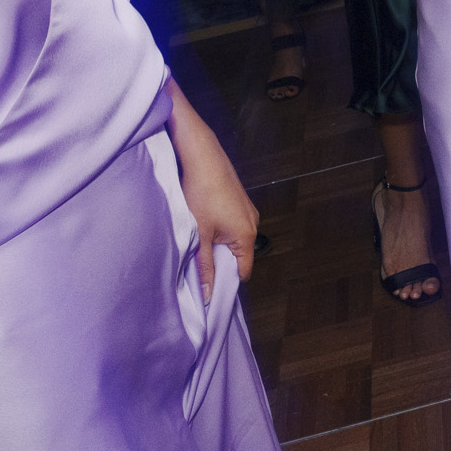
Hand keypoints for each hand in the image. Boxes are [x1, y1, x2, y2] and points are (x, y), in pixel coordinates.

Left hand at [170, 93, 258, 298]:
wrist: (202, 155)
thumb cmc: (200, 193)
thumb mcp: (199, 235)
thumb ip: (204, 267)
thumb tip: (207, 295)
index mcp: (247, 236)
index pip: (243, 272)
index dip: (225, 281)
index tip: (208, 284)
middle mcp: (253, 223)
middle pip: (239, 256)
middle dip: (219, 261)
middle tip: (198, 260)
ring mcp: (247, 210)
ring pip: (235, 239)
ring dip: (218, 243)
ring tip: (198, 237)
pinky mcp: (239, 200)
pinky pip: (233, 224)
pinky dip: (220, 228)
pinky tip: (203, 220)